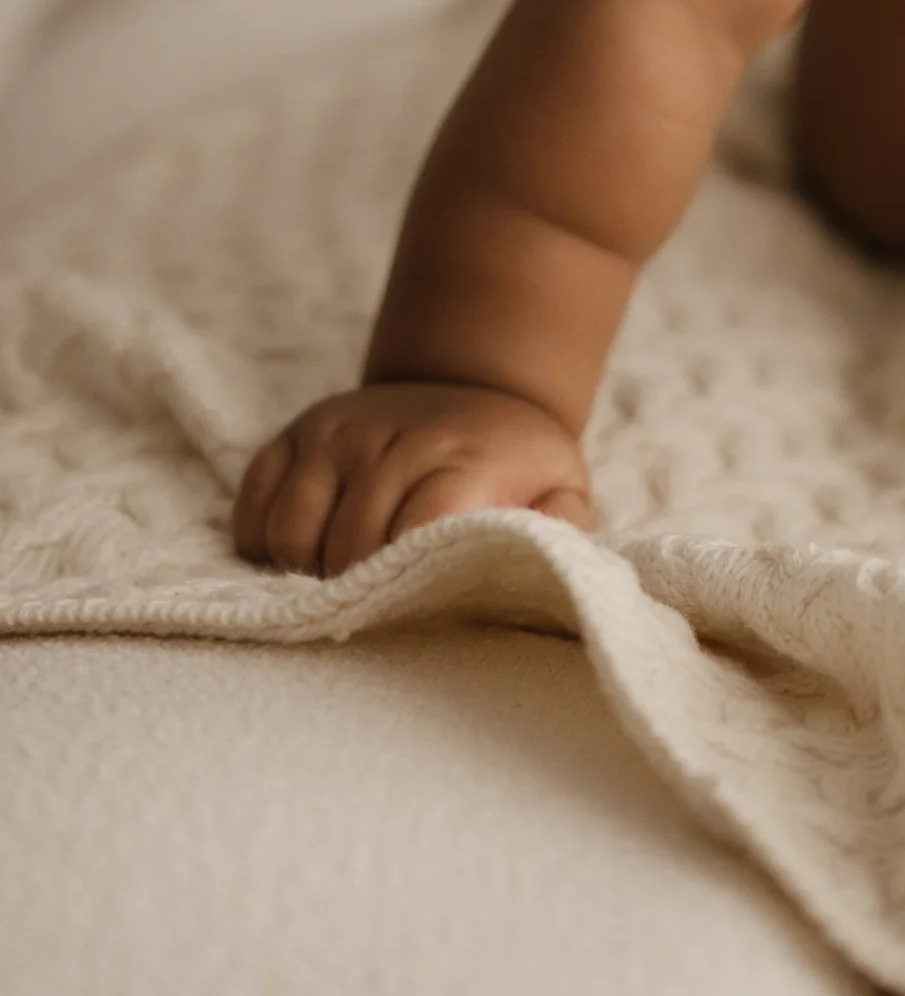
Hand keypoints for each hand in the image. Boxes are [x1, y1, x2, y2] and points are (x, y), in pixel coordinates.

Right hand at [233, 381, 593, 578]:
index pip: (413, 534)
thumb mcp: (560, 491)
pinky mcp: (296, 433)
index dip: (404, 584)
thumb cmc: (516, 464)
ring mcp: (337, 432)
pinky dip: (265, 541)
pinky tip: (308, 548)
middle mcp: (390, 437)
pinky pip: (253, 507)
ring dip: (309, 570)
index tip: (412, 610)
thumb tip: (542, 572)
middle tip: (381, 603)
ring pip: (289, 532)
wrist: (478, 385)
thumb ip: (561, 533)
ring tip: (347, 575)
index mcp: (459, 458)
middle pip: (345, 546)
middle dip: (359, 591)